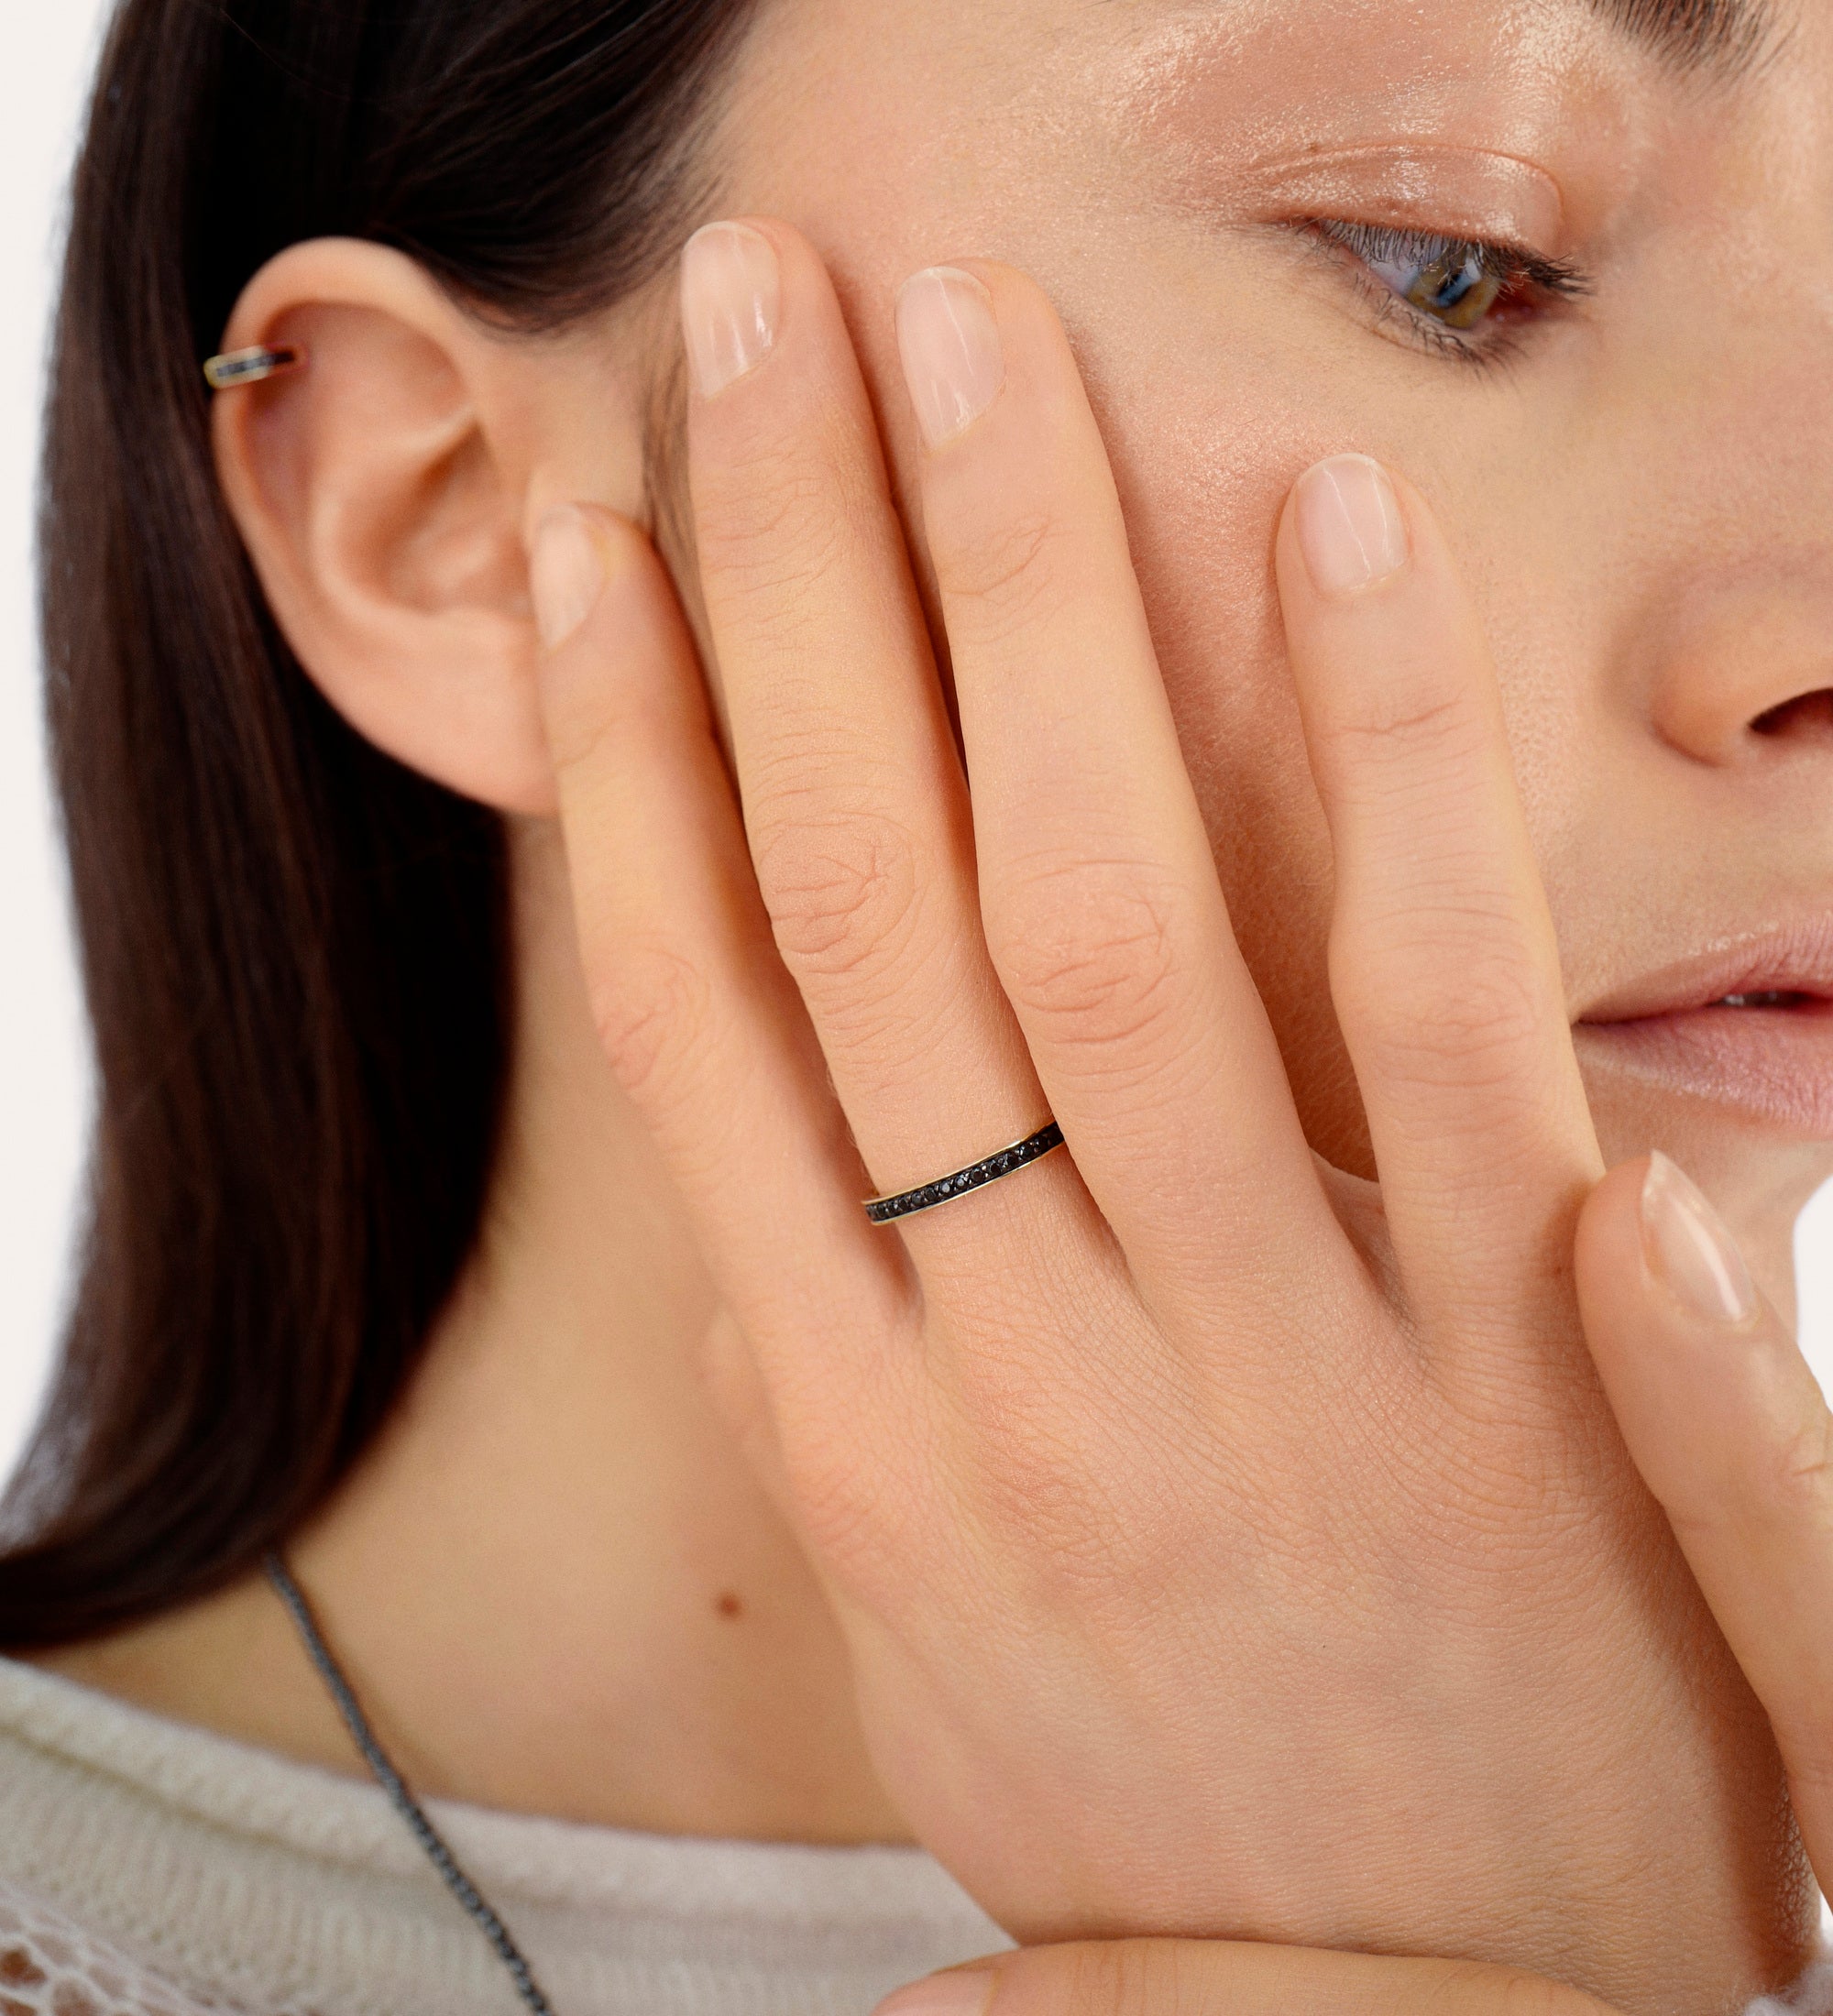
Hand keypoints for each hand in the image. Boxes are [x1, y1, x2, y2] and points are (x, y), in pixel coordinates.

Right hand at [529, 219, 1808, 2005]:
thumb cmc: (1171, 1826)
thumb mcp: (938, 1648)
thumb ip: (866, 1403)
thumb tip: (768, 1211)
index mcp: (863, 1441)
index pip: (694, 1032)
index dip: (630, 768)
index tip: (598, 554)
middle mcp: (1021, 1366)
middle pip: (866, 906)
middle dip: (797, 588)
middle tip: (758, 314)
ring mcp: (1264, 1351)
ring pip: (1100, 915)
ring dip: (1026, 604)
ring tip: (967, 346)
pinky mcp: (1502, 1348)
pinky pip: (1426, 1004)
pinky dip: (1370, 754)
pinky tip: (1322, 525)